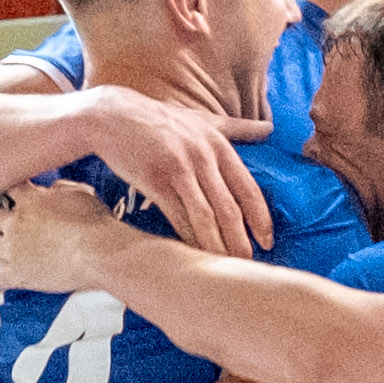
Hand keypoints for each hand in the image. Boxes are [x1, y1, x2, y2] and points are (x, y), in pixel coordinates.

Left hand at [0, 176, 133, 293]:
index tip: (7, 196)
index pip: (8, 191)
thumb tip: (53, 190)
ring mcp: (13, 249)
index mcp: (31, 201)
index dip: (7, 194)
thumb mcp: (80, 195)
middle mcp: (15, 223)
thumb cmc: (95, 224)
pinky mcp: (16, 274)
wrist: (98, 252)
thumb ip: (60, 190)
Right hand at [74, 85, 277, 258]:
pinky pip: (177, 217)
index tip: (267, 241)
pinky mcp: (154, 181)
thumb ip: (237, 128)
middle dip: (240, 240)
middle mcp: (202, 157)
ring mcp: (178, 170)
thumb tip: (270, 129)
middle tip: (248, 265)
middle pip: (229, 208)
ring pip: (206, 216)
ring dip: (217, 245)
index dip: (260, 218)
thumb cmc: (160, 120)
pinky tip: (194, 255)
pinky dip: (188, 238)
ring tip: (225, 266)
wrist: (112, 116)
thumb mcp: (202, 119)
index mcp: (218, 145)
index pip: (248, 188)